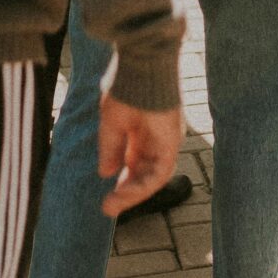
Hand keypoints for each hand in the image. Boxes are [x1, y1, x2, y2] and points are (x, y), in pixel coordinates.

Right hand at [98, 99, 183, 214]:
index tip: (106, 199)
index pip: (134, 165)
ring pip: (153, 177)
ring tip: (113, 205)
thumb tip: (105, 173)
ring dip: (133, 194)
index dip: (121, 182)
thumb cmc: (127, 88)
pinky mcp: (172, 142)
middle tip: (108, 209)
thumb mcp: (112, 123)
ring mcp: (165, 142)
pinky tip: (125, 192)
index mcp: (140, 133)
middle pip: (143, 174)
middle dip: (127, 193)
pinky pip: (160, 171)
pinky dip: (143, 185)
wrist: (143, 69)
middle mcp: (155, 141)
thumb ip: (110, 147)